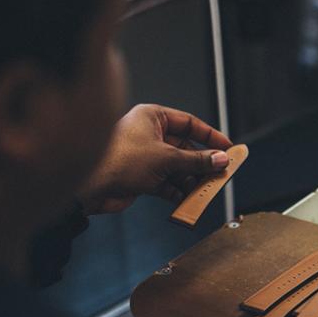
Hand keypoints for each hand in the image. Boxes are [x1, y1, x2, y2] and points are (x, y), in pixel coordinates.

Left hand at [78, 104, 232, 213]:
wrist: (90, 186)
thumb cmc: (119, 160)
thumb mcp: (167, 158)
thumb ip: (197, 160)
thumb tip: (220, 159)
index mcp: (152, 118)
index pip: (190, 123)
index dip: (211, 136)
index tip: (227, 148)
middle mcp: (149, 134)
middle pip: (186, 148)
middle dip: (202, 164)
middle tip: (219, 174)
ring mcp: (146, 156)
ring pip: (178, 167)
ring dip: (191, 180)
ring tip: (204, 190)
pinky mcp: (142, 176)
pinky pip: (168, 182)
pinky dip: (178, 191)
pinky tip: (187, 198)